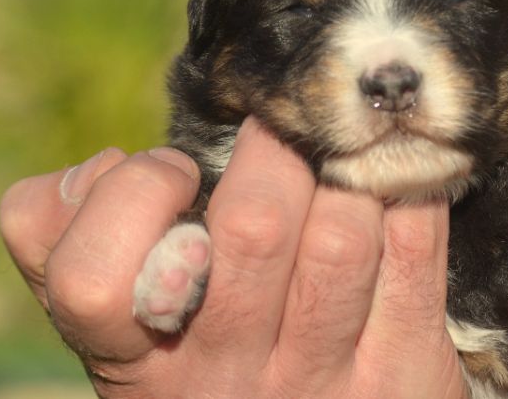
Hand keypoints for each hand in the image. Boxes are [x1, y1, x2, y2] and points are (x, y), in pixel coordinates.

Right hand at [0, 116, 466, 397]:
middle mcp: (227, 379)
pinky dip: (407, 195)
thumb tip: (102, 166)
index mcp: (140, 362)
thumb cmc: (216, 357)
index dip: (132, 196)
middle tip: (281, 133)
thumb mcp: (137, 326)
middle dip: (273, 153)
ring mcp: (321, 378)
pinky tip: (396, 186)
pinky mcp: (405, 369)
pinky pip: (417, 247)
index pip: (91, 278)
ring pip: (342, 235)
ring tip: (340, 163)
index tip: (173, 172)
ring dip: (346, 174)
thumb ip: (90, 241)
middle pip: (254, 228)